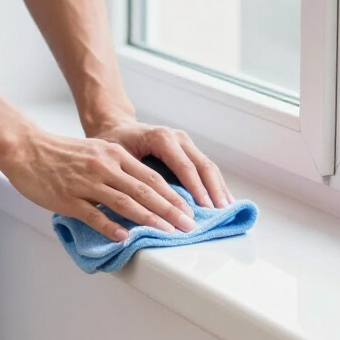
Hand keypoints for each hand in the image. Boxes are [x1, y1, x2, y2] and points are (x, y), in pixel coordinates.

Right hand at [0, 128, 198, 242]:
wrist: (26, 149)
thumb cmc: (59, 153)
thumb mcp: (96, 152)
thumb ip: (118, 168)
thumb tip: (141, 190)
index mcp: (113, 155)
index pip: (151, 177)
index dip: (173, 196)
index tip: (189, 210)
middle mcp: (104, 167)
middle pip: (144, 191)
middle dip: (170, 210)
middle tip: (188, 226)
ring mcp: (86, 183)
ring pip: (125, 202)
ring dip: (148, 219)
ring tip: (166, 232)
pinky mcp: (68, 198)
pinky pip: (94, 215)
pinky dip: (111, 227)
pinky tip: (124, 238)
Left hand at [84, 117, 232, 210]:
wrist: (116, 127)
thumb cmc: (113, 143)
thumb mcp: (117, 158)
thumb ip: (132, 176)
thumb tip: (144, 206)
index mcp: (161, 138)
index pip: (184, 166)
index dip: (195, 189)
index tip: (203, 209)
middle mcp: (177, 137)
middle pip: (202, 166)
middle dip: (212, 191)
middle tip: (219, 213)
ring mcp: (185, 142)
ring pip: (208, 166)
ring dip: (218, 188)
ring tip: (226, 209)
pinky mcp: (188, 150)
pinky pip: (205, 167)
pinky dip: (214, 184)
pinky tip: (222, 199)